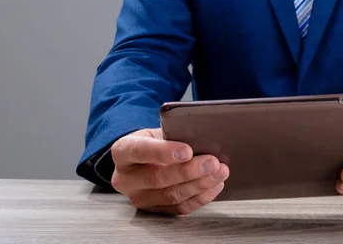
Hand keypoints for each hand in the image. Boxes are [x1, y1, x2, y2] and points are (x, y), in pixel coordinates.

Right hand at [111, 128, 229, 214]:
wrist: (142, 159)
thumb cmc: (153, 142)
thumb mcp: (158, 131)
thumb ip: (174, 134)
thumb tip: (202, 138)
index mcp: (123, 152)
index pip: (140, 151)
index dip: (164, 152)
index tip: (187, 150)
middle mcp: (126, 178)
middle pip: (158, 178)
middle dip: (189, 171)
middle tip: (212, 162)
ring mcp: (139, 198)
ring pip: (171, 196)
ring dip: (200, 184)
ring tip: (219, 172)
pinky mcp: (154, 210)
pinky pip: (179, 209)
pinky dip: (200, 198)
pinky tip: (214, 186)